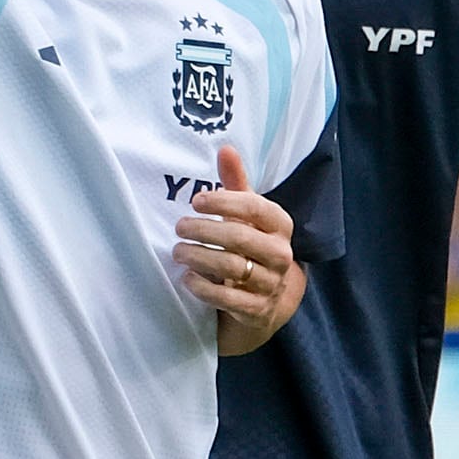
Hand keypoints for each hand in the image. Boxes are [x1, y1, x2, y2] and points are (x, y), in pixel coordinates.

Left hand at [175, 143, 302, 349]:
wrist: (267, 297)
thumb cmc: (251, 243)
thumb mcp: (247, 215)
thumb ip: (236, 183)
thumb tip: (225, 148)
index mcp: (280, 225)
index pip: (255, 207)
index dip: (224, 202)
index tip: (196, 201)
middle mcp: (281, 254)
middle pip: (240, 238)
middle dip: (204, 230)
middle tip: (179, 227)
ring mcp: (271, 284)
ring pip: (233, 268)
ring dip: (199, 257)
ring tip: (177, 250)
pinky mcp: (256, 310)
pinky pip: (228, 299)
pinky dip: (203, 288)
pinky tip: (187, 277)